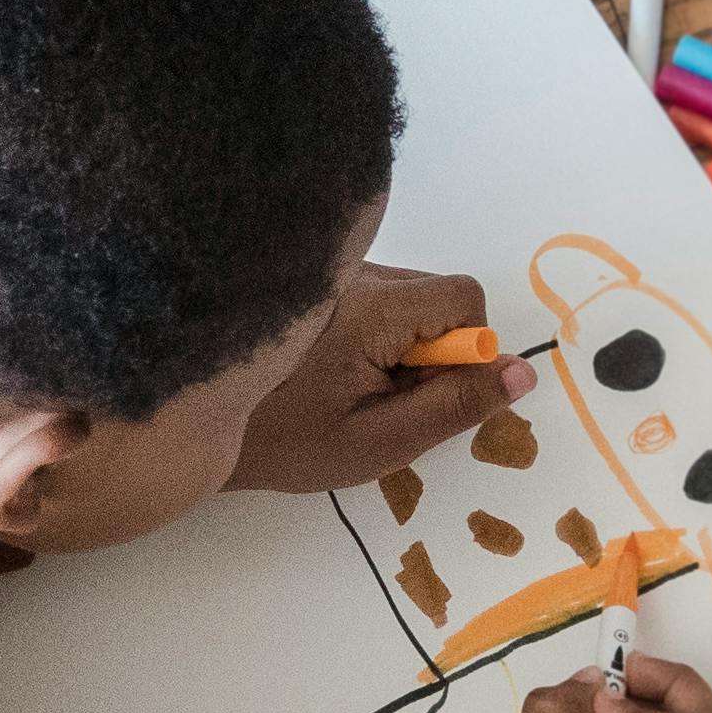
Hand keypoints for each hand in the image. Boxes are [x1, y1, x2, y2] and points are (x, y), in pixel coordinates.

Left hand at [224, 262, 535, 496]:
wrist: (190, 422)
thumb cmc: (287, 441)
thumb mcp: (380, 441)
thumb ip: (453, 406)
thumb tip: (521, 374)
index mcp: (371, 307)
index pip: (463, 298)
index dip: (465, 349)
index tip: (424, 392)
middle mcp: (352, 271)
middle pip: (436, 295)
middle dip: (431, 349)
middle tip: (384, 399)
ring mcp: (328, 271)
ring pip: (407, 297)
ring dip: (401, 343)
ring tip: (348, 386)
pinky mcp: (311, 278)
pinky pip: (374, 296)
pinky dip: (372, 333)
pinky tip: (328, 368)